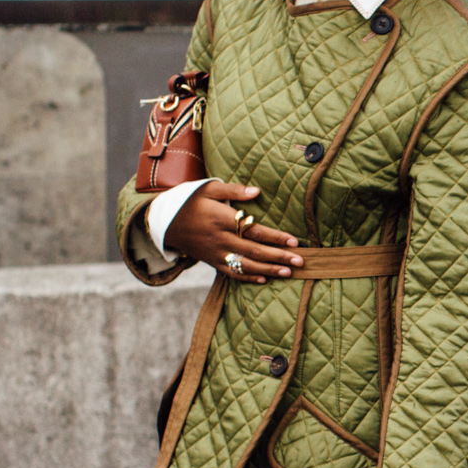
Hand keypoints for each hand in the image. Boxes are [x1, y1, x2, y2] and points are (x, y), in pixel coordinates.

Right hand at [168, 182, 299, 280]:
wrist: (166, 222)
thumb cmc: (191, 200)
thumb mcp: (209, 188)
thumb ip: (234, 190)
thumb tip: (257, 191)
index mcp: (221, 219)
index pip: (254, 230)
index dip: (275, 237)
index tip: (294, 241)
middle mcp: (220, 238)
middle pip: (255, 251)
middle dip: (279, 257)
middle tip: (301, 261)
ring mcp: (216, 253)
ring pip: (246, 265)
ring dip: (269, 270)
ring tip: (289, 272)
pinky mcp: (212, 261)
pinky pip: (232, 273)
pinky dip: (248, 277)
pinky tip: (264, 278)